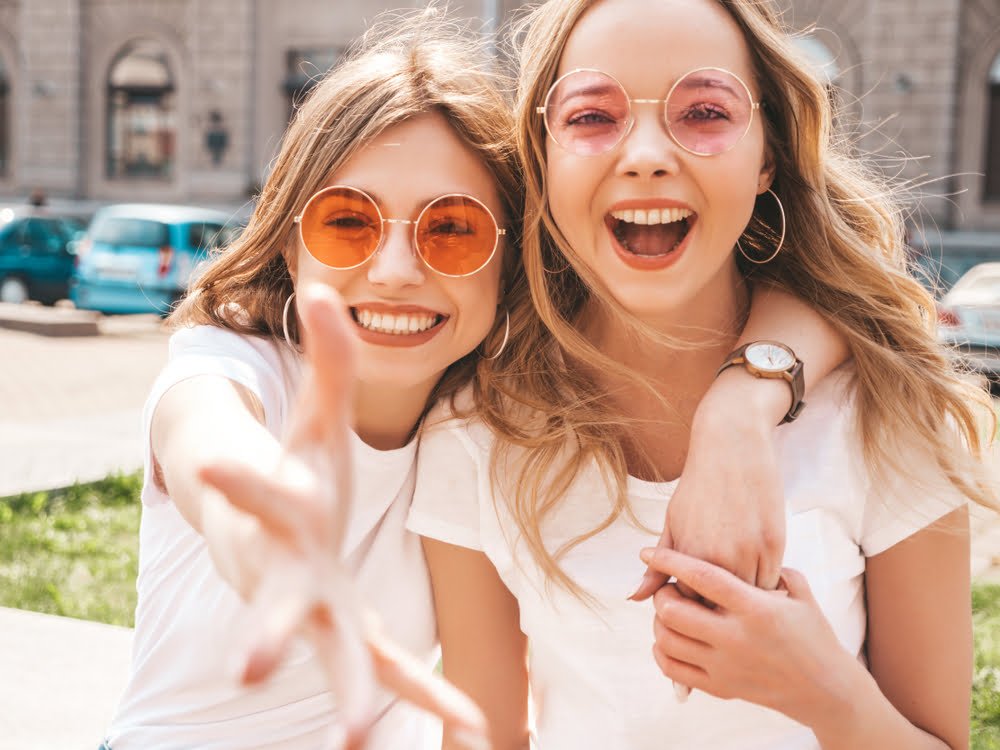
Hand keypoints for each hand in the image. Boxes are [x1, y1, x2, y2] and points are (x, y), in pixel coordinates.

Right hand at [200, 284, 489, 749]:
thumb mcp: (316, 417)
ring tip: (360, 739)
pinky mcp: (350, 630)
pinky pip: (394, 666)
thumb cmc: (296, 472)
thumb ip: (329, 359)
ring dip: (352, 692)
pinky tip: (479, 726)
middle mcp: (293, 569)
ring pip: (336, 655)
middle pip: (278, 602)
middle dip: (268, 629)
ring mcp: (320, 609)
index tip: (213, 472)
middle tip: (251, 666)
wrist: (273, 535)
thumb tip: (329, 288)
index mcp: (284, 509)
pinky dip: (431, 691)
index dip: (238, 479)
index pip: (257, 491)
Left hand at [630, 372, 786, 601]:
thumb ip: (658, 567)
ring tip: (737, 589)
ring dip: (744, 599)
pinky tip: (754, 575)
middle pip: (722, 607)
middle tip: (717, 596)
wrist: (731, 446)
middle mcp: (722, 558)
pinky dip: (762, 583)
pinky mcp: (776, 543)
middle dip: (719, 608)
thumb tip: (634, 598)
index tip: (695, 600)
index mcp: (691, 556)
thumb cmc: (698, 487)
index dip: (692, 607)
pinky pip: (771, 580)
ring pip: (750, 598)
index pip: (691, 606)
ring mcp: (752, 552)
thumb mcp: (673, 524)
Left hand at [641, 546, 852, 729]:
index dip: (669, 561)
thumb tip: (741, 552)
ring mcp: (726, 666)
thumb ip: (772, 568)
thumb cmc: (813, 635)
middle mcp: (736, 638)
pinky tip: (668, 638)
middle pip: (674, 611)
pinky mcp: (721, 687)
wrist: (826, 689)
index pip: (701, 577)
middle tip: (668, 588)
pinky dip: (661, 651)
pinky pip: (672, 669)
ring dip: (659, 622)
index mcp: (755, 608)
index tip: (647, 551)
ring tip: (670, 612)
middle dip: (662, 594)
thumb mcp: (800, 593)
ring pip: (667, 640)